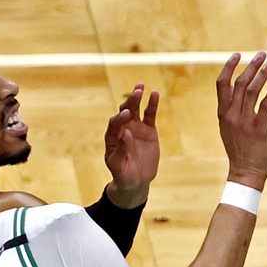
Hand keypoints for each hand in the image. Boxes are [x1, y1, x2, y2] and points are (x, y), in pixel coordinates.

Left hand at [102, 85, 159, 208]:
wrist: (136, 180)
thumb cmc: (124, 176)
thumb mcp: (120, 168)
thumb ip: (121, 151)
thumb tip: (125, 134)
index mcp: (112, 140)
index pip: (114, 126)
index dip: (119, 119)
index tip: (127, 114)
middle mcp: (122, 130)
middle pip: (123, 113)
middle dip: (128, 103)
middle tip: (136, 93)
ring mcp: (135, 128)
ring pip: (135, 110)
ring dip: (136, 98)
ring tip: (140, 86)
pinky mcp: (148, 129)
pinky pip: (150, 115)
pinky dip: (152, 104)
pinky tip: (154, 93)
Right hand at [217, 52, 266, 190]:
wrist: (245, 171)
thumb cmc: (239, 149)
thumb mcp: (229, 128)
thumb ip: (232, 111)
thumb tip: (237, 93)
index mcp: (223, 113)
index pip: (222, 84)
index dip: (229, 67)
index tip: (237, 54)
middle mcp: (232, 115)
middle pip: (239, 83)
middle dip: (251, 66)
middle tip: (262, 53)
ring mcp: (244, 121)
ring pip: (253, 90)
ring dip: (263, 74)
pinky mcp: (258, 127)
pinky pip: (265, 104)